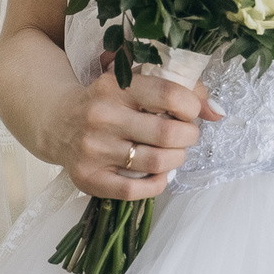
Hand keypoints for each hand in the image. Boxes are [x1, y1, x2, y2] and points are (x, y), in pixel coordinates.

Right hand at [55, 66, 216, 201]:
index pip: (169, 94)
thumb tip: (217, 112)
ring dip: (178, 158)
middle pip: (167, 132)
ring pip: (156, 161)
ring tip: (175, 152)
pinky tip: (160, 173)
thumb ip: (179, 89)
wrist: (57, 121)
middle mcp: (101, 116)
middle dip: (189, 135)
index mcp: (115, 86)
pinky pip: (135, 190)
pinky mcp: (88, 178)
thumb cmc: (107, 100)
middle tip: (186, 134)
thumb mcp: (135, 83)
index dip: (191, 105)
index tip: (189, 111)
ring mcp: (93, 149)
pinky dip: (158, 183)